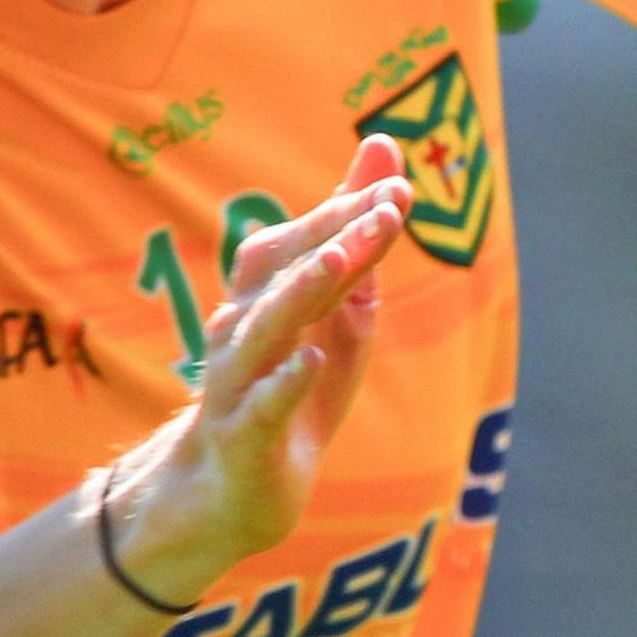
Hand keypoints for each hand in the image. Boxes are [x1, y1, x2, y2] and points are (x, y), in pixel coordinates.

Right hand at [107, 136, 412, 599]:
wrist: (235, 489)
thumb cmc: (292, 387)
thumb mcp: (340, 308)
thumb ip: (359, 234)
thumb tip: (384, 147)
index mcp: (265, 292)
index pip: (307, 240)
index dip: (348, 212)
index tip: (400, 187)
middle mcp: (243, 325)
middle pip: (284, 272)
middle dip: (335, 237)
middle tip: (386, 208)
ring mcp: (236, 380)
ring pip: (267, 329)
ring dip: (303, 291)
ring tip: (339, 261)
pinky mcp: (241, 436)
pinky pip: (260, 406)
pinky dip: (283, 382)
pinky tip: (310, 361)